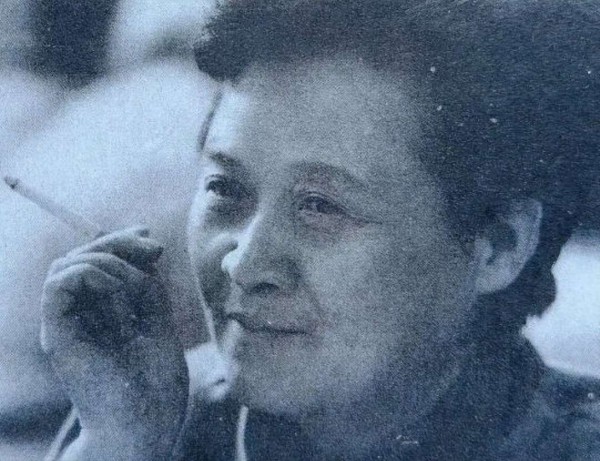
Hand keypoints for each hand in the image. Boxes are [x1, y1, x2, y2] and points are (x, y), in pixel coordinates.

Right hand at [41, 227, 187, 459]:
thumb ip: (145, 279)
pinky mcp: (56, 334)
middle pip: (80, 256)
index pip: (97, 262)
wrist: (147, 416)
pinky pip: (58, 284)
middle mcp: (78, 316)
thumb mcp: (157, 313)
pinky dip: (90, 274)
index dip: (120, 241)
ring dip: (109, 263)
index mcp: (99, 312)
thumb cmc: (155, 374)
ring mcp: (65, 324)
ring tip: (137, 289)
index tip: (151, 237)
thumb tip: (143, 239)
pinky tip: (116, 289)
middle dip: (118, 243)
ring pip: (68, 264)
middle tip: (155, 249)